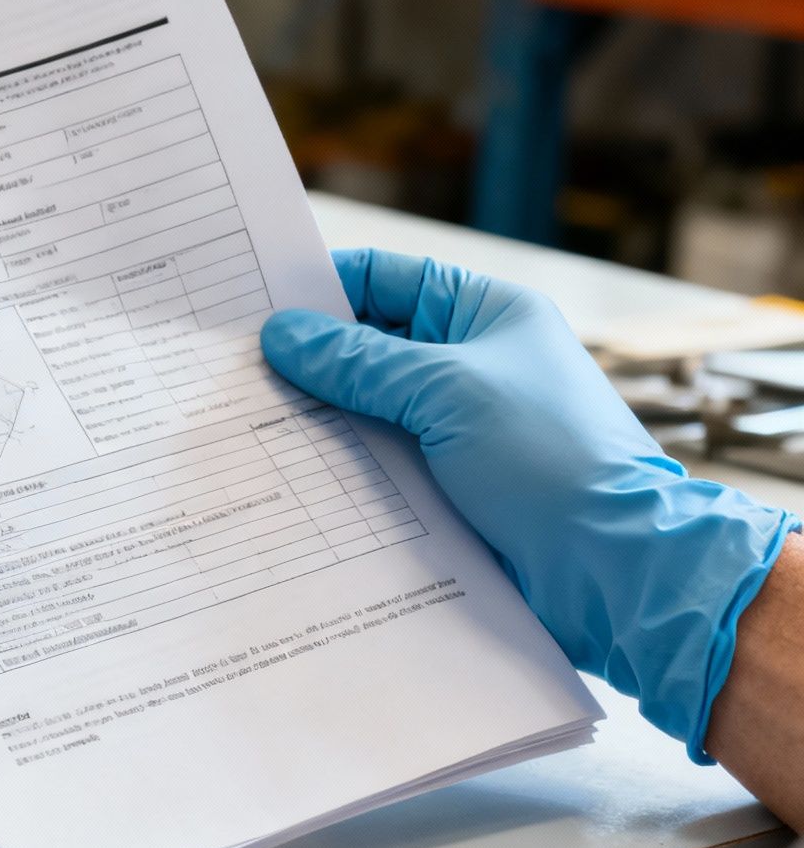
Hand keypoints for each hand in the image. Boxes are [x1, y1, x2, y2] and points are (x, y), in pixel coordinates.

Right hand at [261, 249, 796, 759]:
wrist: (616, 569)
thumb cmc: (550, 461)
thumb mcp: (446, 393)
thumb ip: (358, 363)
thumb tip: (281, 336)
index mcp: (485, 314)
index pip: (384, 278)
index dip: (319, 287)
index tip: (250, 306)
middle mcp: (470, 363)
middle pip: (367, 344)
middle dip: (307, 358)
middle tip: (231, 370)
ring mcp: (458, 426)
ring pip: (366, 407)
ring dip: (318, 417)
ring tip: (244, 423)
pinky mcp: (448, 483)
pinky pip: (379, 461)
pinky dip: (340, 464)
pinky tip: (286, 473)